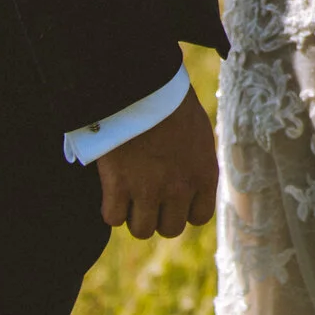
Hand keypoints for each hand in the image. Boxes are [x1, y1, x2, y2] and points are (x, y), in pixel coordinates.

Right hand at [94, 87, 217, 238]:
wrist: (143, 85)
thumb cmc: (171, 103)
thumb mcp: (198, 134)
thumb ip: (195, 164)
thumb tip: (189, 182)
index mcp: (204, 173)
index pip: (199, 217)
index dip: (184, 210)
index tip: (173, 198)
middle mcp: (180, 188)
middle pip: (170, 229)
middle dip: (159, 216)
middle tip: (147, 196)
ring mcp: (149, 190)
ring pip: (142, 229)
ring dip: (134, 215)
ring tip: (128, 194)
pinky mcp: (119, 186)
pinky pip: (113, 218)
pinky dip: (110, 208)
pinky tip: (111, 190)